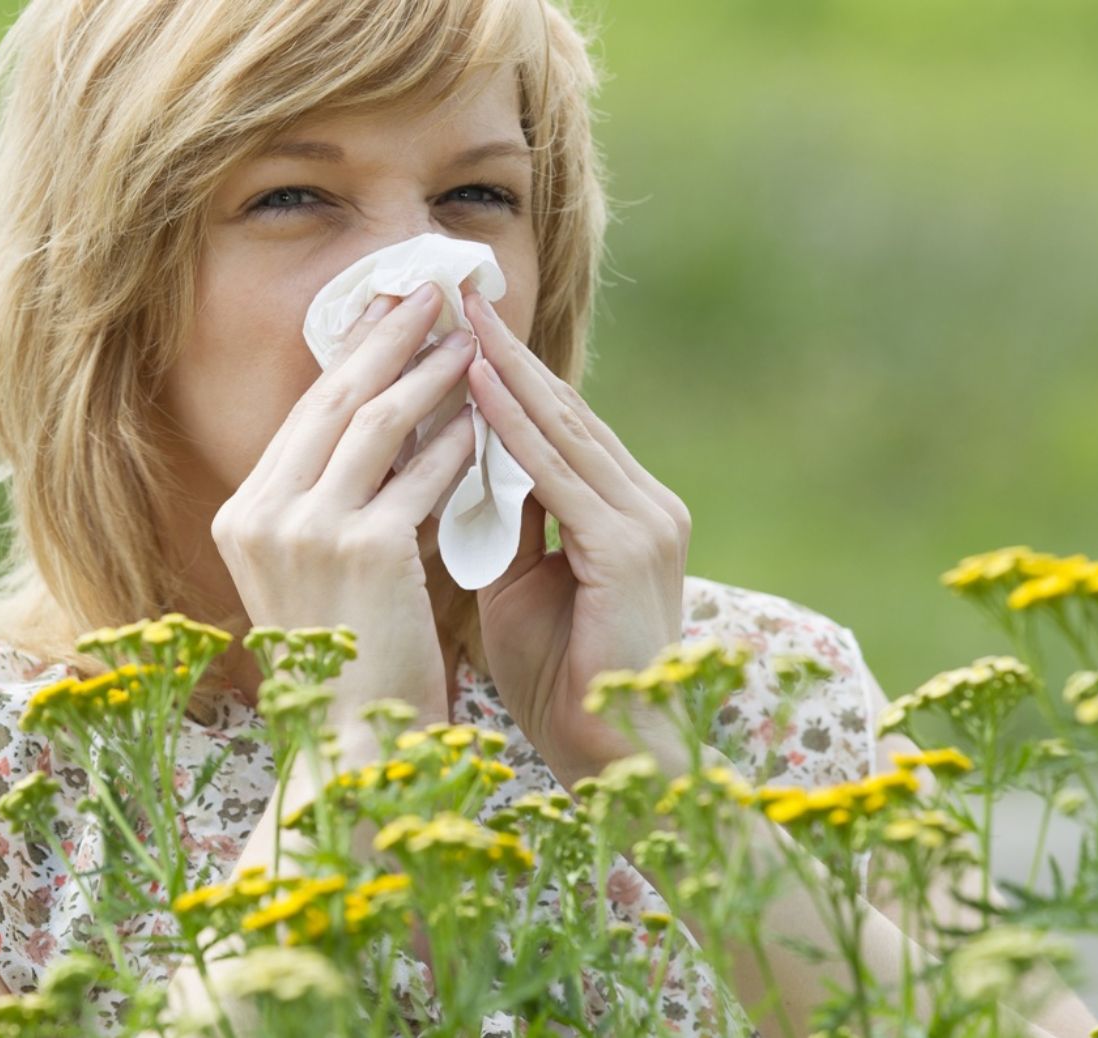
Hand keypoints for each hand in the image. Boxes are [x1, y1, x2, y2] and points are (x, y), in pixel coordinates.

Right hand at [211, 282, 478, 733]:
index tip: (389, 314)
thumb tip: (394, 432)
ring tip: (471, 339)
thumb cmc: (346, 670)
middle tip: (431, 290)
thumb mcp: (320, 577)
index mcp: (243, 518)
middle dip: (388, 336)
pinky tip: (485, 417)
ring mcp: (305, 530)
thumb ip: (337, 507)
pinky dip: (455, 442)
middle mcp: (260, 515)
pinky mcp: (361, 549)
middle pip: (334, 399)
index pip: (306, 416)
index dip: (352, 357)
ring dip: (429, 373)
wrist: (347, 751)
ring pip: (377, 422)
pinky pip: (419, 474)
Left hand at [460, 282, 692, 785]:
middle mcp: (645, 503)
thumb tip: (459, 469)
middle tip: (452, 292)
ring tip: (456, 316)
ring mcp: (645, 520)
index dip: (505, 375)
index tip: (453, 328)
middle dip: (503, 351)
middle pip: (563, 410)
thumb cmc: (560, 682)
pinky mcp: (628, 547)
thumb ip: (504, 525)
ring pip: (561, 429)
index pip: (558, 427)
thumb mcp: (521, 586)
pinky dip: (515, 428)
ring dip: (505, 370)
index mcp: (624, 512)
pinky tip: (476, 386)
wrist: (613, 760)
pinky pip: (559, 474)